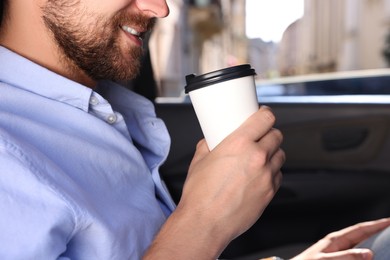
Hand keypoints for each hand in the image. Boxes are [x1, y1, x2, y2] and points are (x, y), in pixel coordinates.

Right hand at [144, 106, 284, 259]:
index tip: (264, 115)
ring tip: (260, 157)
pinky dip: (272, 172)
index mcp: (239, 143)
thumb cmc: (200, 195)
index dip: (266, 114)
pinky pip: (278, 176)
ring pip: (281, 155)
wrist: (205, 223)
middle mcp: (257, 157)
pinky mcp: (270, 193)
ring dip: (273, 153)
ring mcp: (266, 176)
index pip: (265, 119)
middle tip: (260, 137)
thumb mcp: (199, 160)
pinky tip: (260, 176)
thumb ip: (209, 145)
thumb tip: (212, 141)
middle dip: (269, 133)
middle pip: (276, 135)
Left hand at [291, 218, 389, 259]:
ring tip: (385, 239)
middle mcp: (338, 243)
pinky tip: (370, 254)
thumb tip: (368, 253)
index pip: (360, 229)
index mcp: (335, 239)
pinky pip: (354, 253)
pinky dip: (364, 252)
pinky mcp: (336, 257)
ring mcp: (337, 250)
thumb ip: (347, 256)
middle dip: (377, 231)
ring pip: (359, 244)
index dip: (376, 224)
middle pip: (361, 235)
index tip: (389, 221)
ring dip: (372, 241)